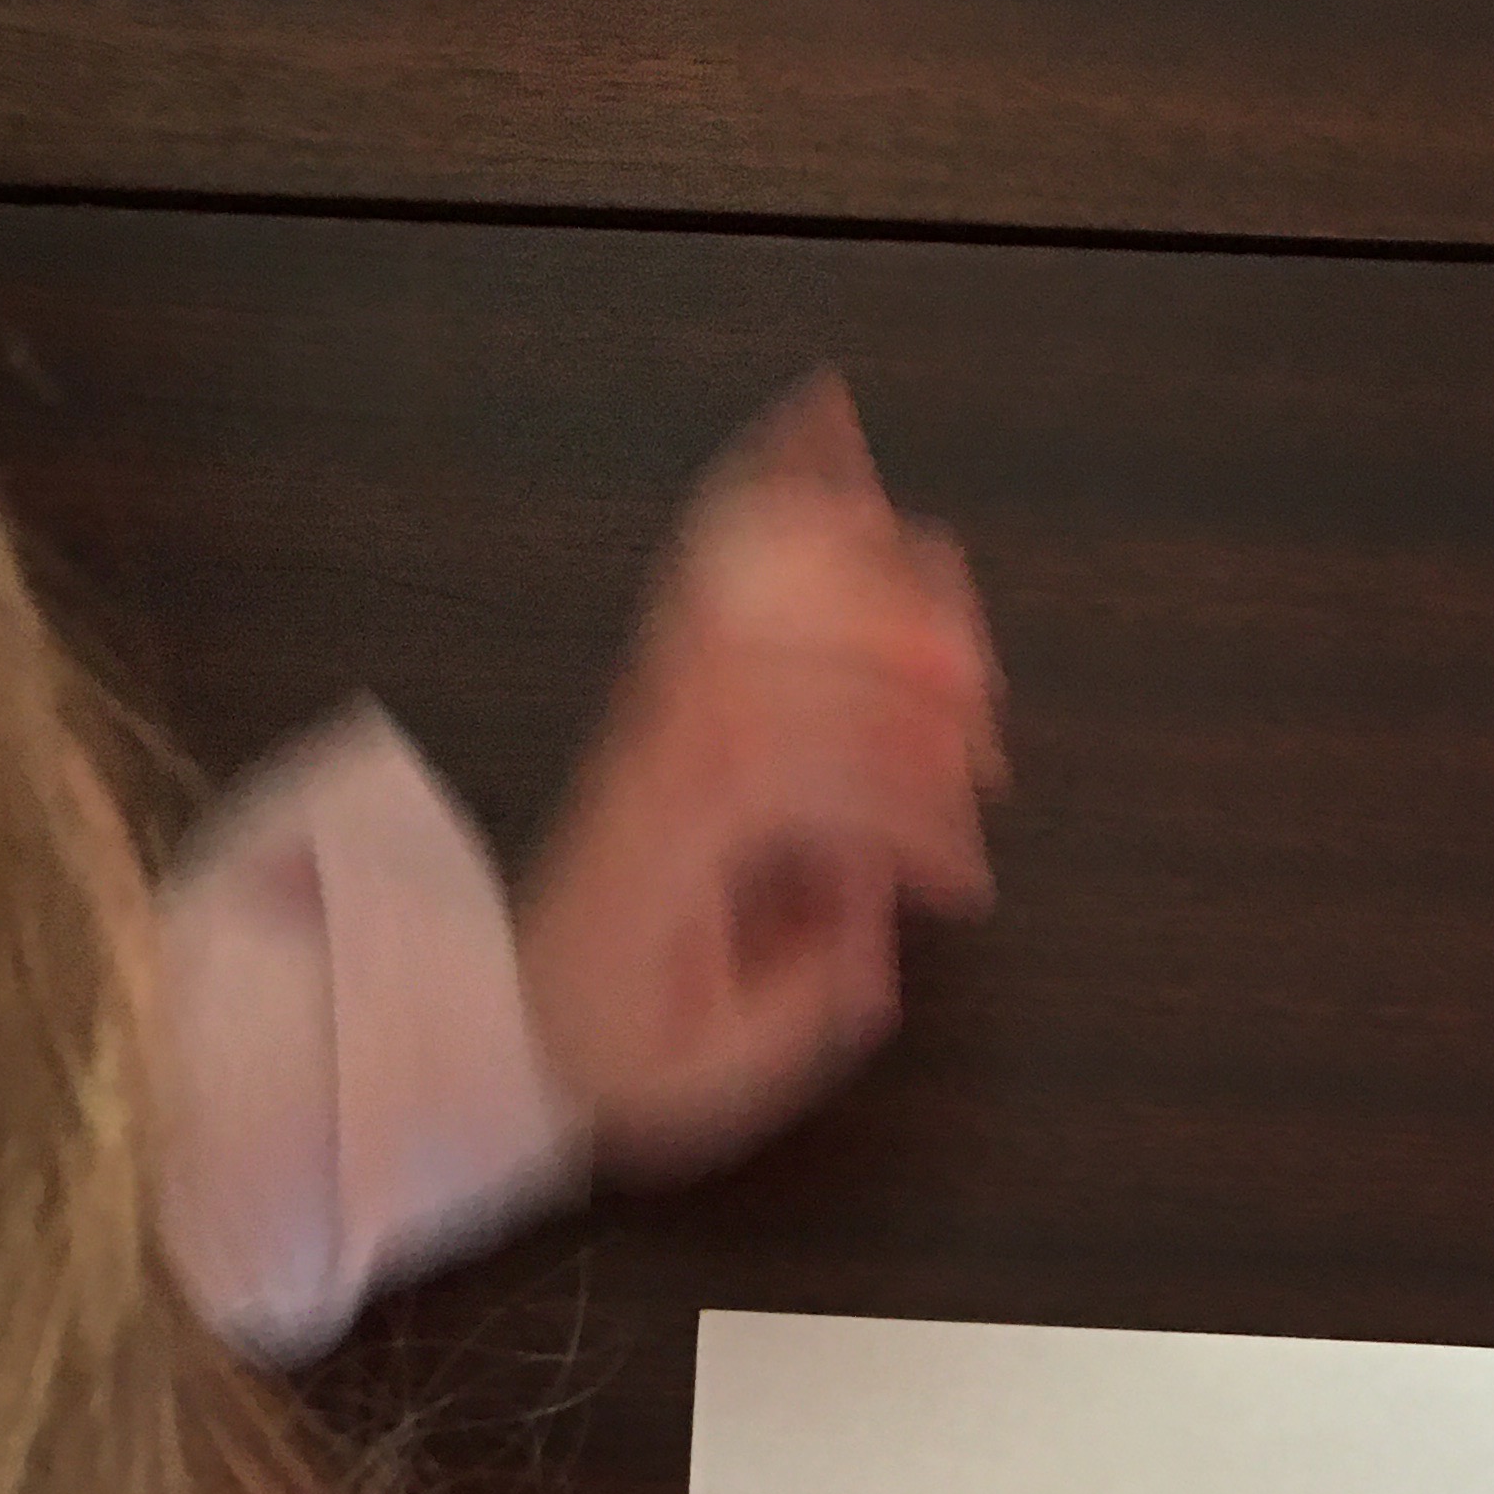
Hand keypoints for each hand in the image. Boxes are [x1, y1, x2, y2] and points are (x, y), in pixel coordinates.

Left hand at [515, 370, 1005, 1184]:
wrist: (507, 1019)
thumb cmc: (619, 1045)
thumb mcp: (713, 1074)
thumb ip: (804, 1003)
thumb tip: (876, 934)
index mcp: (655, 844)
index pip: (775, 766)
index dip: (891, 792)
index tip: (962, 872)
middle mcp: (648, 747)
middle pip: (772, 652)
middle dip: (897, 671)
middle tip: (986, 725)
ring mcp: (654, 704)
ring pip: (755, 593)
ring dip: (872, 586)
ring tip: (960, 614)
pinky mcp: (671, 688)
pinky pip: (717, 561)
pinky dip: (778, 489)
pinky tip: (828, 418)